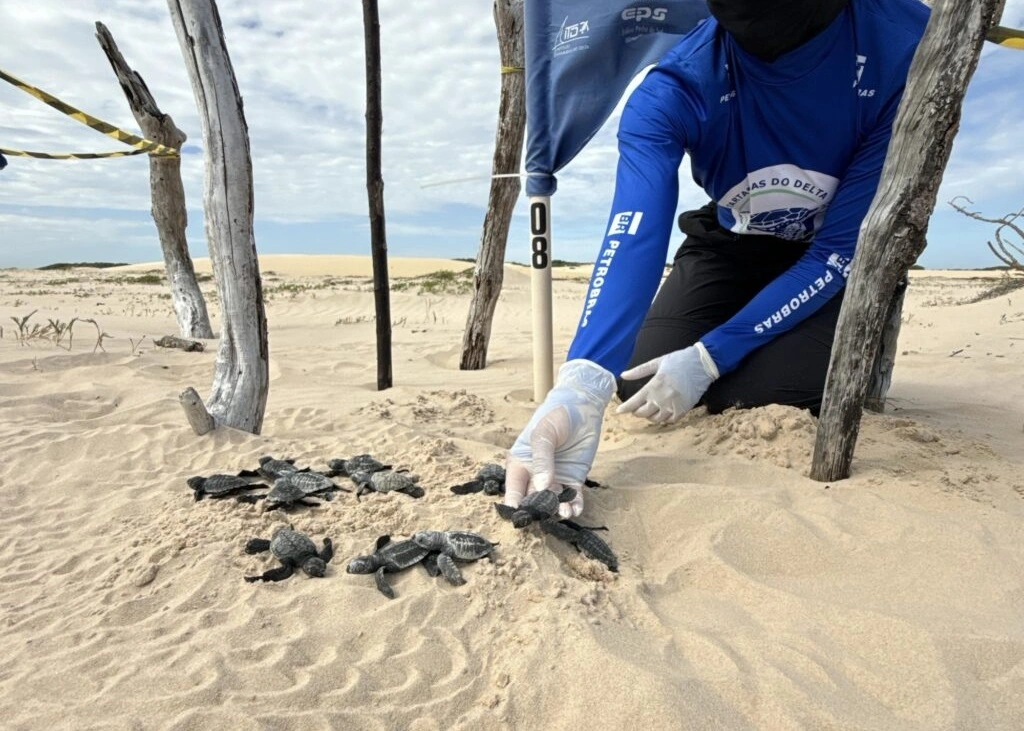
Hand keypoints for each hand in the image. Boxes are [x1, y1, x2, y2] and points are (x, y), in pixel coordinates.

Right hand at [505, 359, 615, 518]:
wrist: (582, 406)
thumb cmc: (555, 416)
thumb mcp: (544, 434)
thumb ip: (542, 460)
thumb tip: (540, 487)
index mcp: (520, 463)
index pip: (513, 489)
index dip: (514, 504)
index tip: (518, 517)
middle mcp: (534, 474)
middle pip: (532, 499)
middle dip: (537, 511)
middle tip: (544, 516)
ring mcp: (554, 478)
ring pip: (552, 502)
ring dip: (556, 510)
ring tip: (563, 513)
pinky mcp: (573, 479)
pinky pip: (572, 498)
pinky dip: (573, 506)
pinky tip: (574, 510)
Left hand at [616, 342, 718, 423]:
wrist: (702, 364)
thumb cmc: (679, 360)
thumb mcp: (657, 362)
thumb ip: (639, 371)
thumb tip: (623, 375)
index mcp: (653, 386)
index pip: (634, 402)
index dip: (624, 408)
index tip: (618, 411)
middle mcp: (661, 398)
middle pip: (643, 413)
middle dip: (637, 412)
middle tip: (636, 408)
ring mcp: (672, 405)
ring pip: (655, 419)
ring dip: (649, 416)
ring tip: (649, 410)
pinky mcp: (683, 410)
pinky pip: (670, 421)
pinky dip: (664, 419)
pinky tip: (662, 413)